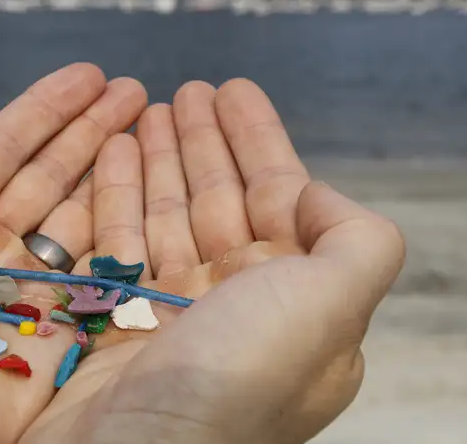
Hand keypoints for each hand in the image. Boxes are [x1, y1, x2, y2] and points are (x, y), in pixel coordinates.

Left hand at [0, 64, 147, 443]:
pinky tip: (151, 188)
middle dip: (92, 130)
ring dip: (116, 169)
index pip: (4, 148)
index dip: (46, 110)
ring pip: (82, 215)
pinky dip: (127, 228)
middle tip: (136, 90)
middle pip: (51, 175)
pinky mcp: (63, 326)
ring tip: (152, 122)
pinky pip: (101, 268)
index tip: (90, 76)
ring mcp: (30, 289)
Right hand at [21, 80, 404, 443]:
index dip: (258, 140)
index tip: (231, 91)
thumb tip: (316, 195)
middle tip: (182, 90)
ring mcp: (174, 314)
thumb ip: (356, 242)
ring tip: (141, 109)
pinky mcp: (119, 319)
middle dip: (204, 142)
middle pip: (218, 200)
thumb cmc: (240, 375)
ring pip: (167, 215)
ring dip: (158, 159)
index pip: (279, 198)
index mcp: (294, 300)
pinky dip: (116, 195)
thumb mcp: (333, 306)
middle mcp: (237, 306)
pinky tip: (110, 151)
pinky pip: (119, 241)